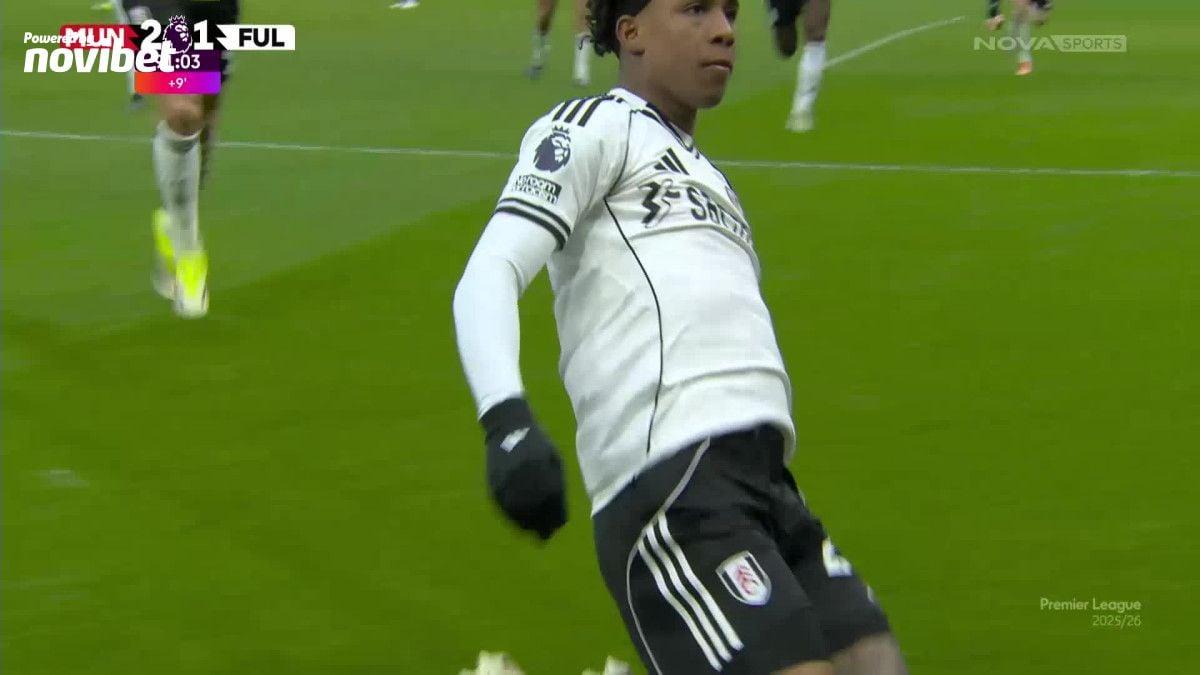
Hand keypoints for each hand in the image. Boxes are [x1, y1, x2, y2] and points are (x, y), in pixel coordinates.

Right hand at [481, 398, 567, 539]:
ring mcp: (507, 480)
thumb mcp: (553, 460)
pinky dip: (511, 517)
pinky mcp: (493, 482)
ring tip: (532, 530)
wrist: (508, 426)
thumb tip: (560, 518)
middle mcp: (524, 476)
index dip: (556, 518)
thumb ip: (558, 487)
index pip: (552, 503)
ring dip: (525, 525)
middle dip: (541, 525)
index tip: (559, 525)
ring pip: (517, 512)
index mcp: (543, 469)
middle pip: (534, 511)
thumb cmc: (538, 444)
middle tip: (546, 535)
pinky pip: (502, 506)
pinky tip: (518, 520)